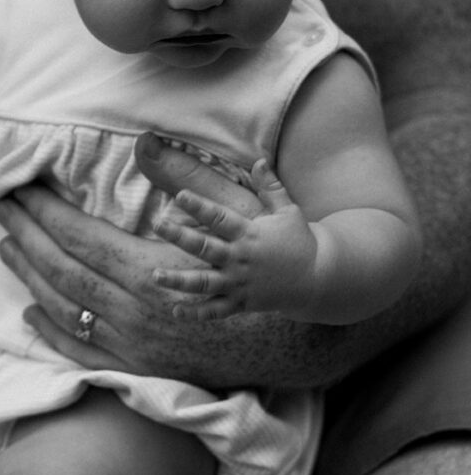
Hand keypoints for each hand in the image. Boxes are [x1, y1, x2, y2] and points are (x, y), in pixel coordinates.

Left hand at [0, 132, 302, 386]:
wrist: (302, 337)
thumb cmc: (271, 265)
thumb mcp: (237, 213)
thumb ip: (186, 178)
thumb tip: (142, 145)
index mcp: (150, 270)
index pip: (77, 237)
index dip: (42, 213)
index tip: (18, 191)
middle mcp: (133, 312)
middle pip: (60, 270)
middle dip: (25, 237)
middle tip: (0, 211)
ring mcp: (134, 345)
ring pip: (64, 310)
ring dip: (30, 278)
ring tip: (6, 249)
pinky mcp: (141, 367)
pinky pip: (82, 350)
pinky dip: (52, 332)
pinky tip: (31, 314)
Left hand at [152, 159, 318, 320]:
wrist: (320, 278)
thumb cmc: (300, 242)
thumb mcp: (289, 211)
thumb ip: (271, 187)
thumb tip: (258, 160)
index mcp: (250, 234)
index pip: (220, 218)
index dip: (199, 206)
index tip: (179, 196)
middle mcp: (240, 259)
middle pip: (205, 248)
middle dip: (179, 236)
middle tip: (157, 225)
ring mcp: (240, 283)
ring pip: (204, 283)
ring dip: (179, 281)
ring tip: (156, 276)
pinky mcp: (242, 303)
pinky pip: (216, 311)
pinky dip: (196, 313)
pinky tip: (176, 311)